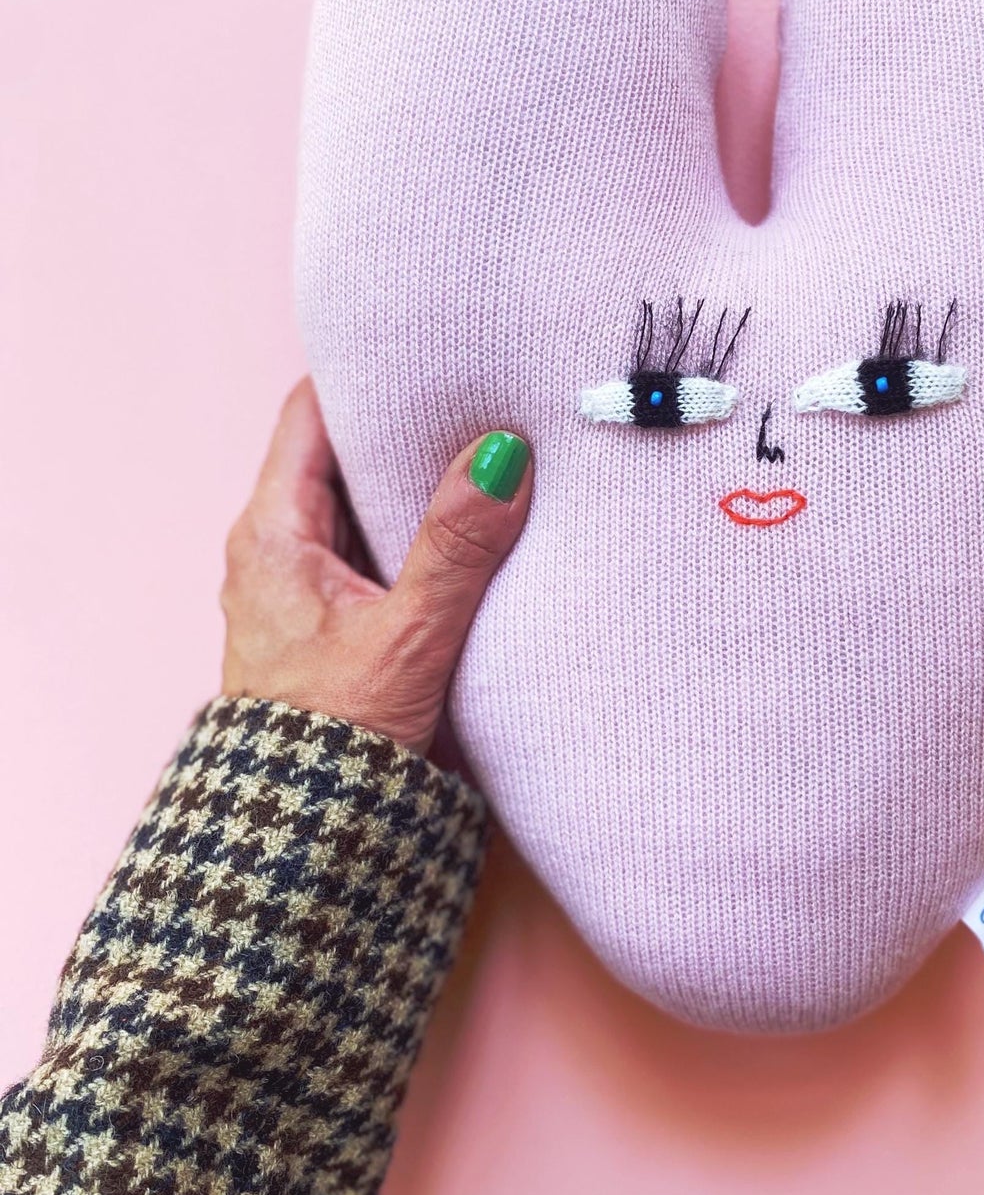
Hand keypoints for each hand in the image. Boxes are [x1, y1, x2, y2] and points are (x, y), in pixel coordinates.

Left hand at [221, 379, 531, 755]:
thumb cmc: (334, 746)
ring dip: (421, 486)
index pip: (311, 413)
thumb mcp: (408, 637)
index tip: (432, 350)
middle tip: (483, 393)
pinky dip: (423, 535)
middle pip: (342, 455)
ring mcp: (305, 589)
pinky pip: (380, 554)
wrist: (303, 844)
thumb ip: (455, 548)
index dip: (368, 374)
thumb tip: (500, 455)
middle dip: (409, 426)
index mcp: (272, 534)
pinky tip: (479, 531)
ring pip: (365, 507)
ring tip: (495, 449)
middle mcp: (277, 550)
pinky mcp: (336, 625)